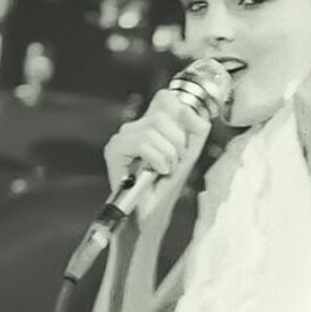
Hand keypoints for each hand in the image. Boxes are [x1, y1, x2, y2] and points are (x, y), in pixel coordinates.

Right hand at [103, 88, 211, 221]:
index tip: (184, 143)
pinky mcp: (114, 149)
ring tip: (165, 170)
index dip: (180, 116)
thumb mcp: (190, 153)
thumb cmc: (168, 187)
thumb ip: (195, 128)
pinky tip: (156, 171)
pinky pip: (142, 142)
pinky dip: (156, 159)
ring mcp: (123, 137)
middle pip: (162, 116)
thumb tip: (188, 110)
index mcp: (151, 124)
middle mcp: (135, 127)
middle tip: (174, 163)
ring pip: (153, 129)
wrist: (153, 213)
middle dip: (177, 143)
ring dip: (168, 154)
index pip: (165, 99)